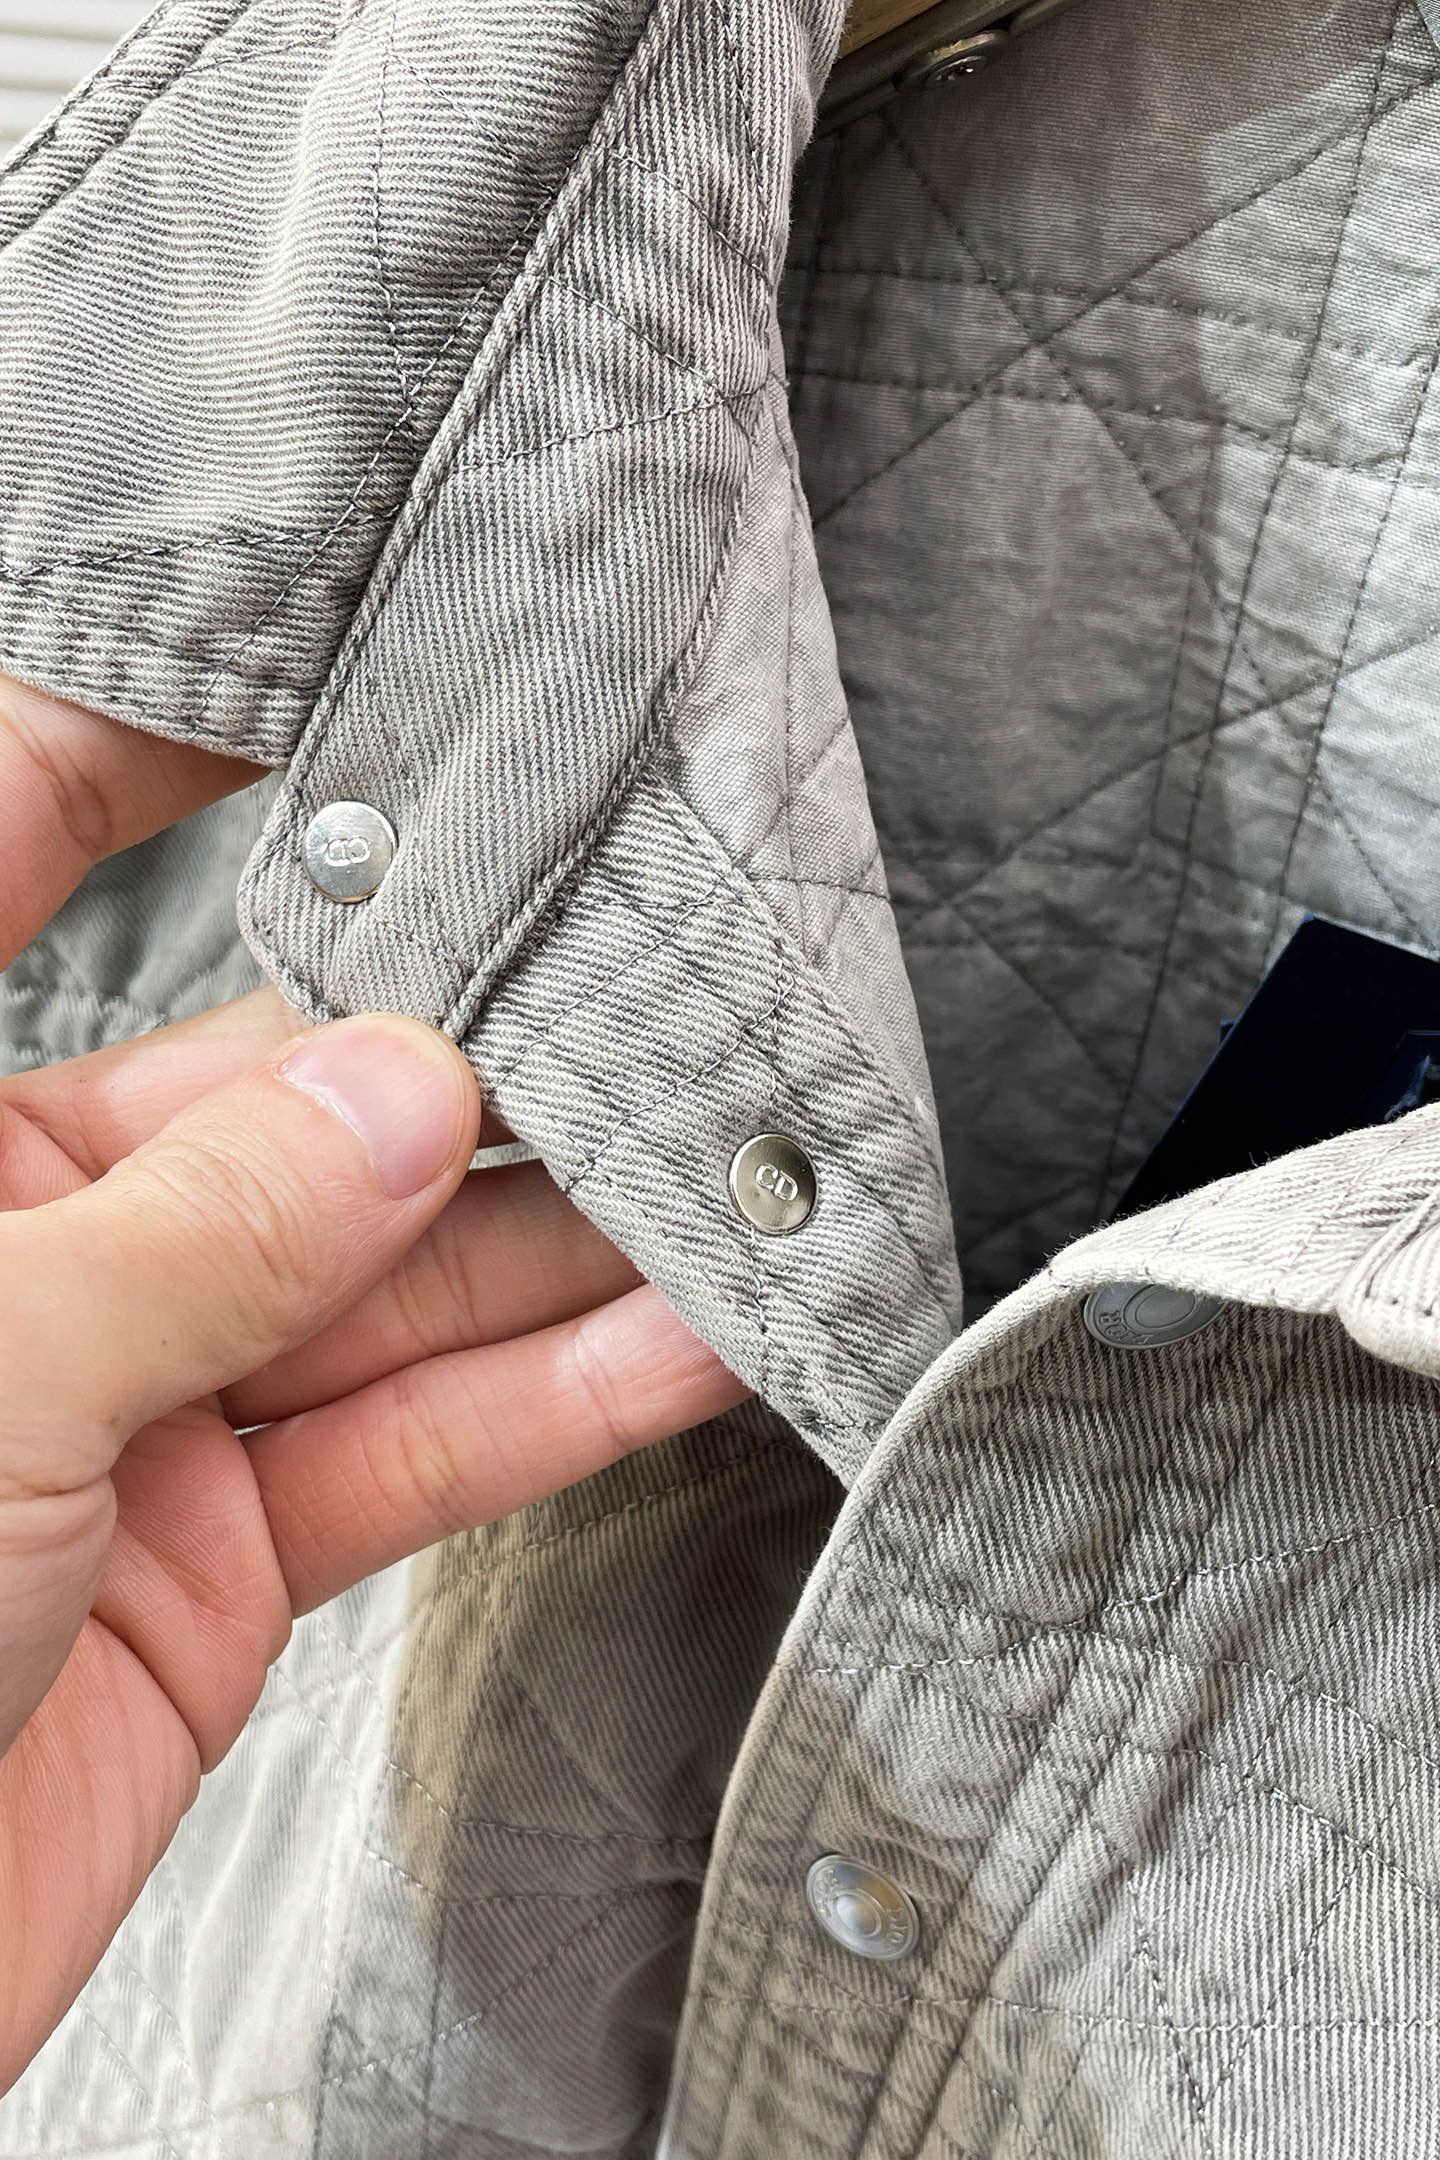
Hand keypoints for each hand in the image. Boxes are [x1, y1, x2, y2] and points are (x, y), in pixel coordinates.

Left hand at [0, 677, 748, 2086]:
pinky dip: (545, 1405)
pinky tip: (678, 1344)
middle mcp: (21, 1235)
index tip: (350, 678)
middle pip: (278, 1097)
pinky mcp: (211, 1555)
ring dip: (550, 1242)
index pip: (15, 839)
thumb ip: (210, 1231)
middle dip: (466, 1057)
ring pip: (376, 1280)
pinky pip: (402, 1450)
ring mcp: (129, 1394)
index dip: (158, 737)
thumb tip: (410, 1092)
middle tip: (647, 994)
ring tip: (721, 1175)